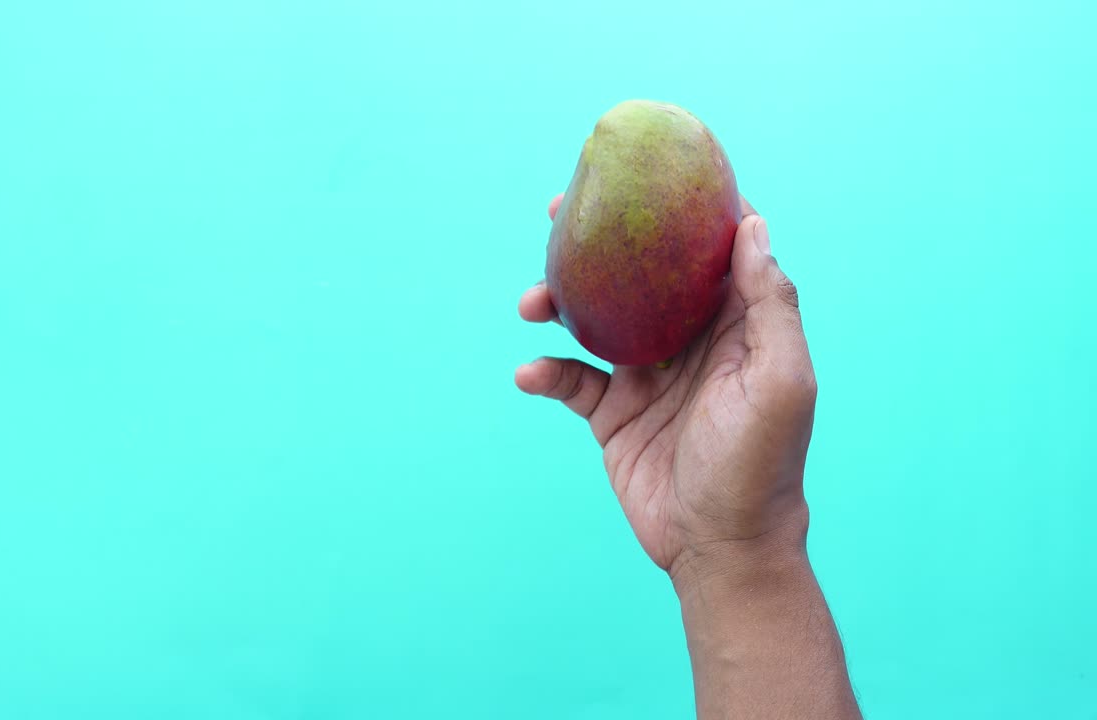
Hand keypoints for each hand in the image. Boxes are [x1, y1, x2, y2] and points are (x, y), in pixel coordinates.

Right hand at [516, 195, 817, 582]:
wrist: (721, 548)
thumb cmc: (762, 465)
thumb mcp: (781, 380)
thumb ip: (770, 304)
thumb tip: (753, 226)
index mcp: (733, 325)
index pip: (707, 251)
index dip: (679, 208)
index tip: (644, 170)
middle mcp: (688, 342)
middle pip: (639, 275)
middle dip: (599, 242)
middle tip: (556, 211)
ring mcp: (647, 377)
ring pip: (595, 320)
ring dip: (560, 302)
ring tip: (531, 301)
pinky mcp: (614, 416)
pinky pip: (572, 381)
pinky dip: (548, 373)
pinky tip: (531, 373)